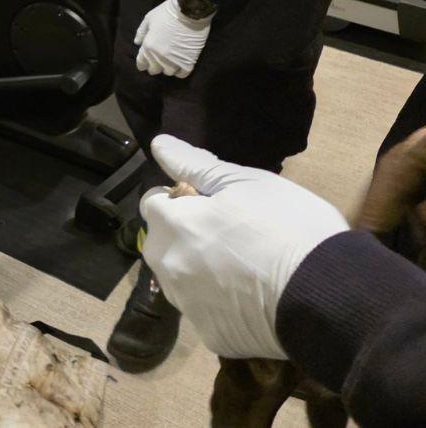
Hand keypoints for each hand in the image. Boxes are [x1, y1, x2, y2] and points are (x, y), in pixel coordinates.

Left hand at [134, 0, 210, 77]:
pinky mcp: (188, 61)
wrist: (189, 10)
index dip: (143, 63)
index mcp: (148, 46)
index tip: (147, 61)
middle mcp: (159, 56)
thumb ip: (141, 32)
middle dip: (155, 65)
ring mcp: (174, 60)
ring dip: (169, 67)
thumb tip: (137, 42)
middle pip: (154, 70)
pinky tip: (182, 64)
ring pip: (168, 72)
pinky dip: (181, 70)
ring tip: (172, 60)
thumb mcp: (149, 18)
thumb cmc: (167, 12)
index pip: (141, 64)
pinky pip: (182, 74)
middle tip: (161, 58)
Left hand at [139, 135, 347, 358]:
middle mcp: (168, 266)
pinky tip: (252, 299)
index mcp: (173, 225)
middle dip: (184, 235)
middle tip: (231, 234)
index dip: (181, 200)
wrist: (328, 293)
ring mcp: (186, 305)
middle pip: (162, 243)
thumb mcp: (247, 183)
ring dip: (197, 270)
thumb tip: (159, 145)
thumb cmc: (289, 226)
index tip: (214, 204)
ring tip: (244, 267)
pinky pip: (206, 313)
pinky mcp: (211, 336)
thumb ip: (196, 165)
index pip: (153, 204)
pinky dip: (221, 305)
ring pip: (179, 279)